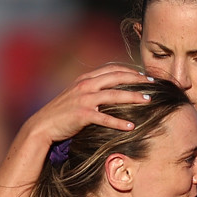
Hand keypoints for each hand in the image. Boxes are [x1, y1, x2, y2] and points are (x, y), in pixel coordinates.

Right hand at [27, 63, 154, 141]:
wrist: (43, 126)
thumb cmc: (61, 114)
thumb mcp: (76, 96)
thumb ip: (91, 90)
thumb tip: (108, 91)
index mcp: (85, 79)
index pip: (112, 69)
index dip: (130, 71)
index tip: (145, 75)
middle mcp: (85, 85)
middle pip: (117, 78)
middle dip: (137, 79)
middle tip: (154, 83)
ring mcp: (84, 99)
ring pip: (114, 95)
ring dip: (133, 97)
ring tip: (148, 101)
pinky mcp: (82, 115)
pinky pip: (105, 118)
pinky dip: (119, 123)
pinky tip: (131, 126)